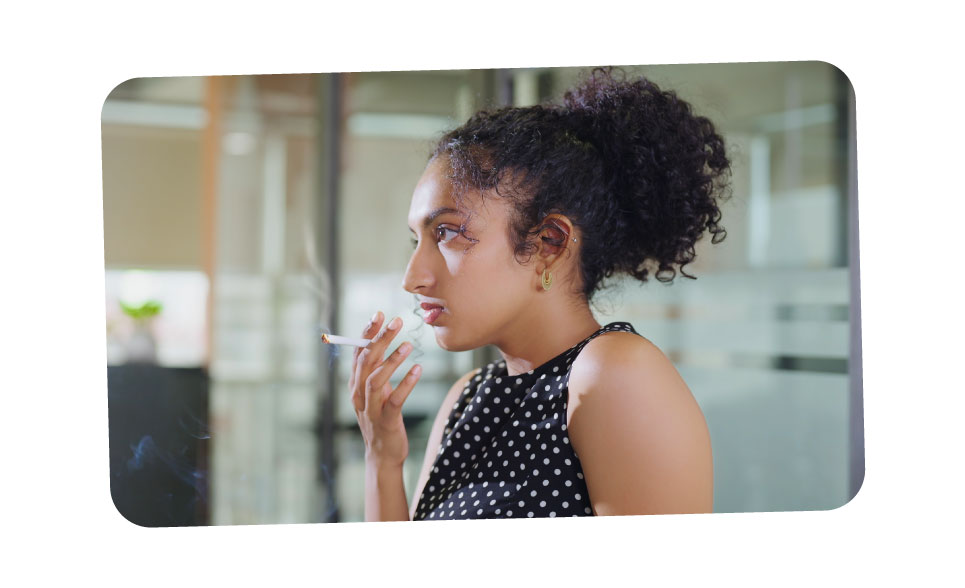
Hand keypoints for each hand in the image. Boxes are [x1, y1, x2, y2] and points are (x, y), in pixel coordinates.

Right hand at [348, 311, 421, 468]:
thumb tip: (379, 343)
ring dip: (392, 360)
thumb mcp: (376, 392)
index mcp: (354, 384)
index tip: (379, 314)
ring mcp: (371, 409)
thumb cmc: (381, 417)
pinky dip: (406, 383)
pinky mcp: (386, 421)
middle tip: (396, 321)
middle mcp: (358, 394)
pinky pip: (395, 400)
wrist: (382, 454)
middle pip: (367, 361)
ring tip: (409, 344)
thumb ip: (375, 370)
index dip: (367, 332)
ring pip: (376, 379)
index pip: (358, 353)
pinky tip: (418, 369)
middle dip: (380, 339)